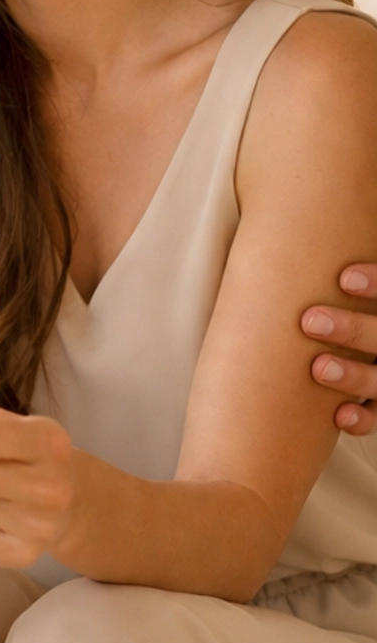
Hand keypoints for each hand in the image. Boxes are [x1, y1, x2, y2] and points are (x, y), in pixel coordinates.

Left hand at [303, 264, 376, 435]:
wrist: (332, 355)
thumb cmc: (322, 305)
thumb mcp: (328, 288)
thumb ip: (316, 271)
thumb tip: (274, 223)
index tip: (344, 278)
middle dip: (354, 329)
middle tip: (309, 320)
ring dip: (355, 375)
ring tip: (317, 367)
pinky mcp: (376, 402)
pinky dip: (363, 418)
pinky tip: (338, 416)